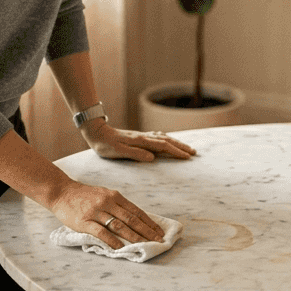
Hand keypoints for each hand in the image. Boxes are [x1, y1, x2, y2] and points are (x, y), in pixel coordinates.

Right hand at [48, 181, 165, 247]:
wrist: (61, 191)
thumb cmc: (84, 195)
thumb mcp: (103, 194)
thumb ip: (117, 205)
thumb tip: (135, 219)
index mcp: (114, 196)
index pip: (136, 211)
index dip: (149, 222)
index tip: (159, 232)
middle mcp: (107, 202)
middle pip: (131, 219)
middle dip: (146, 231)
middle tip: (158, 241)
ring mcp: (96, 211)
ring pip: (118, 225)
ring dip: (133, 236)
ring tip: (144, 245)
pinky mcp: (84, 221)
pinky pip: (100, 232)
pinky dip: (111, 240)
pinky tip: (120, 247)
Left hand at [81, 121, 195, 161]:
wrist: (97, 133)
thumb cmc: (106, 145)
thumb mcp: (118, 152)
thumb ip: (135, 154)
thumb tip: (152, 158)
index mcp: (141, 142)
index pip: (163, 146)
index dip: (176, 152)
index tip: (187, 157)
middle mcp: (144, 137)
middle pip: (167, 141)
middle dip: (181, 147)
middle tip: (193, 153)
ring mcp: (142, 136)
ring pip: (164, 138)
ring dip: (176, 143)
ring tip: (186, 148)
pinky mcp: (139, 137)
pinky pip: (158, 137)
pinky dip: (167, 139)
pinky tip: (169, 141)